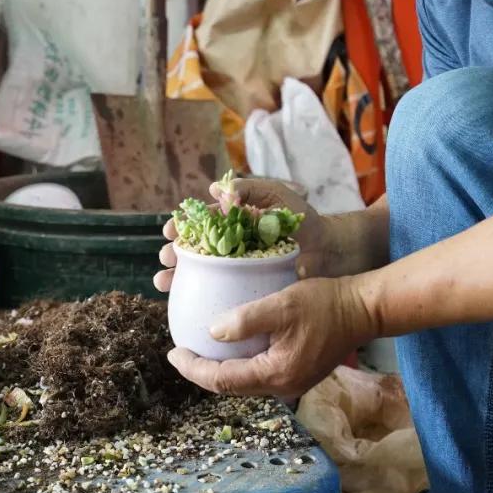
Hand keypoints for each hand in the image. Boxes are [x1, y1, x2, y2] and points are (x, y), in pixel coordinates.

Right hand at [153, 176, 332, 292]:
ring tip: (163, 282)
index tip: (170, 231)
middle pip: (193, 252)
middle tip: (164, 259)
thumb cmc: (302, 219)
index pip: (199, 225)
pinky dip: (199, 298)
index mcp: (232, 223)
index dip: (182, 228)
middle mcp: (229, 247)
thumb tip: (215, 188)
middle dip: (172, 255)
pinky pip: (220, 295)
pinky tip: (184, 304)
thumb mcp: (276, 196)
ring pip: (200, 275)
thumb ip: (249, 189)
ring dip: (177, 278)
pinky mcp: (248, 290)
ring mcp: (237, 271)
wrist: (329, 249)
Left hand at [166, 276, 377, 396]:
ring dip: (220, 367)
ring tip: (199, 348)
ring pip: (244, 381)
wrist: (363, 309)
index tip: (173, 352)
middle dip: (202, 371)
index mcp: (275, 375)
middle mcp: (282, 387)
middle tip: (180, 351)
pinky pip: (258, 373)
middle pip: (230, 387)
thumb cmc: (325, 303)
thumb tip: (212, 332)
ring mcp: (291, 383)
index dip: (193, 368)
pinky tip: (230, 345)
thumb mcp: (282, 305)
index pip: (222, 381)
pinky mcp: (297, 372)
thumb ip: (246, 320)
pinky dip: (238, 361)